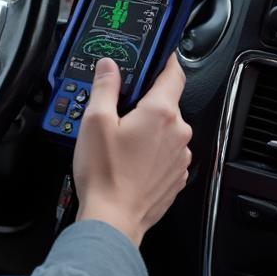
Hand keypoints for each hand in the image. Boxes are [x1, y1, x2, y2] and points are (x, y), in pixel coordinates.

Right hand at [72, 53, 191, 247]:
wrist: (114, 219)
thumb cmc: (104, 173)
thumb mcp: (94, 121)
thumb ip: (105, 87)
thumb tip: (109, 66)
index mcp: (160, 113)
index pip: (173, 73)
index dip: (166, 61)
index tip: (161, 56)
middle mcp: (178, 132)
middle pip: (166, 104)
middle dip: (144, 103)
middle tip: (117, 113)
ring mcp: (181, 156)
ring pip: (166, 130)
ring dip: (148, 130)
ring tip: (120, 144)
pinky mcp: (177, 176)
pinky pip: (167, 153)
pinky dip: (152, 152)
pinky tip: (129, 161)